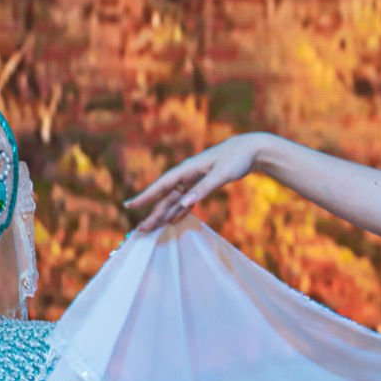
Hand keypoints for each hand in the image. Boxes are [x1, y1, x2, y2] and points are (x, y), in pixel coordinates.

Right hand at [125, 134, 270, 231]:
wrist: (251, 150)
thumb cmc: (237, 159)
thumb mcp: (222, 174)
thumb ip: (204, 188)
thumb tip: (184, 202)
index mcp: (188, 169)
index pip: (162, 185)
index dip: (146, 196)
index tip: (129, 205)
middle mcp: (187, 175)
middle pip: (166, 197)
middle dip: (153, 213)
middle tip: (140, 229)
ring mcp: (194, 181)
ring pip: (175, 200)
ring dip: (164, 214)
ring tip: (151, 228)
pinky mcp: (203, 185)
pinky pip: (187, 201)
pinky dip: (180, 211)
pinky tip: (172, 220)